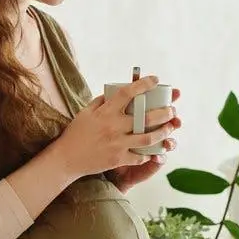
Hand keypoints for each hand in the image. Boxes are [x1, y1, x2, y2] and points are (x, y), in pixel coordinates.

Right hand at [54, 76, 176, 180]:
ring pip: (149, 138)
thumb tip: (115, 92)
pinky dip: (150, 153)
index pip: (128, 93)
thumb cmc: (76, 133)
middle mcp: (113, 127)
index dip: (144, 84)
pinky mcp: (118, 159)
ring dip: (163, 132)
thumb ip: (101, 102)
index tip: (155, 79)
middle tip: (172, 109)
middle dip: (164, 112)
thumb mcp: (85, 113)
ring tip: (170, 127)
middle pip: (146, 117)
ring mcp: (117, 144)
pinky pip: (140, 156)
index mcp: (105, 112)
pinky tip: (154, 150)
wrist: (67, 158)